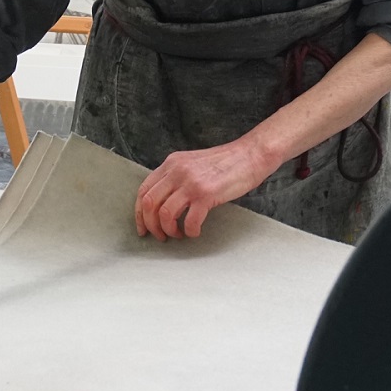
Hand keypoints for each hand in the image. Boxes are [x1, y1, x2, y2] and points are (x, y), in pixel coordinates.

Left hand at [135, 139, 275, 240]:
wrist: (252, 154)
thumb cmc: (227, 162)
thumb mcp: (193, 163)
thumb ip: (176, 176)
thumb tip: (163, 201)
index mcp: (172, 163)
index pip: (143, 190)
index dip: (139, 213)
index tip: (144, 227)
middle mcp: (177, 171)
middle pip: (149, 204)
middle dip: (152, 226)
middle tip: (161, 236)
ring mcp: (191, 182)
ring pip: (165, 214)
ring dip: (169, 230)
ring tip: (179, 234)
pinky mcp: (206, 194)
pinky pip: (189, 221)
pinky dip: (190, 231)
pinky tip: (195, 231)